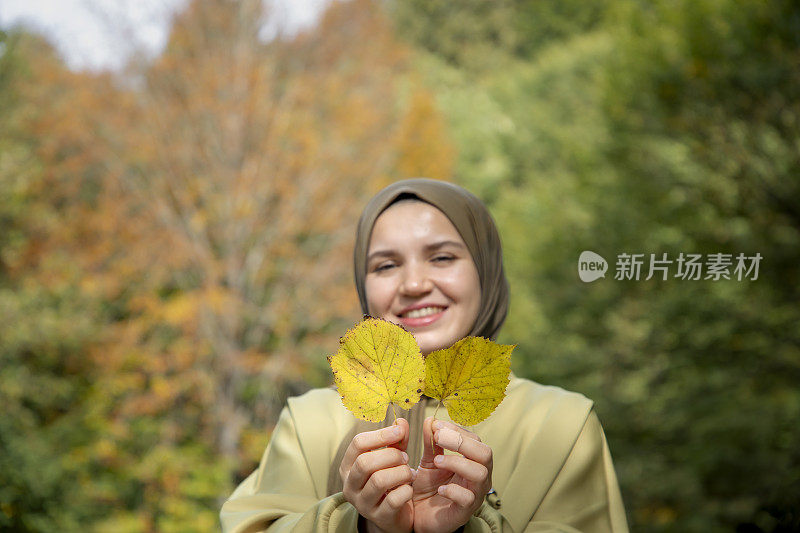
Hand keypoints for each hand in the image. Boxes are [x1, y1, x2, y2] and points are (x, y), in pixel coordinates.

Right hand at [340, 418, 414, 532]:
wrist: (394, 516)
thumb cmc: (391, 481)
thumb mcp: (392, 458)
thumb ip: (396, 440)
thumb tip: (401, 421)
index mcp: (348, 466)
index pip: (358, 443)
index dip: (381, 434)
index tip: (400, 431)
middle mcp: (350, 485)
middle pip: (365, 462)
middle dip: (391, 455)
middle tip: (405, 457)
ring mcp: (362, 503)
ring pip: (379, 480)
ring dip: (400, 472)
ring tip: (410, 472)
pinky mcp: (378, 517)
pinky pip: (393, 500)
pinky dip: (406, 490)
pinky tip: (409, 488)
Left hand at [411, 417, 492, 532]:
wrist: (420, 515)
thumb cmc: (430, 486)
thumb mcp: (429, 460)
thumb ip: (431, 442)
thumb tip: (431, 419)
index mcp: (473, 461)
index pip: (476, 440)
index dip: (457, 430)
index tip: (436, 426)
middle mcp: (479, 476)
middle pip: (485, 453)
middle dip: (462, 442)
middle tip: (438, 437)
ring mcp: (475, 494)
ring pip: (480, 474)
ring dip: (457, 463)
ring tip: (436, 461)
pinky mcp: (465, 511)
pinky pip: (468, 498)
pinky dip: (453, 490)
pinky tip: (440, 488)